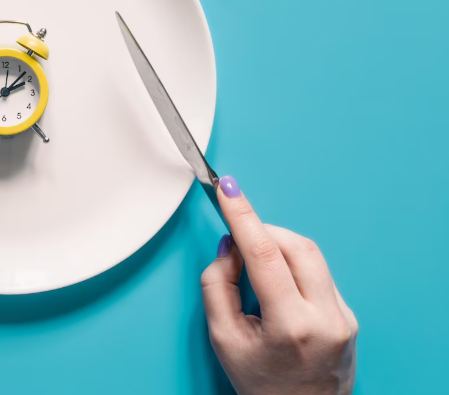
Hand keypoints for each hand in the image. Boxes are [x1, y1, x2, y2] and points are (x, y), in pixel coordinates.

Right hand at [201, 176, 357, 394]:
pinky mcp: (348, 315)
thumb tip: (230, 247)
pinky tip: (275, 286)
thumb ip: (218, 286)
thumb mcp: (223, 339)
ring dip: (278, 246)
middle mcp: (326, 317)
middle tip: (237, 238)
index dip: (243, 216)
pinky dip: (292, 266)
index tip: (228, 190)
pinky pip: (318, 273)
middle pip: (295, 246)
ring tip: (253, 265)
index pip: (265, 254)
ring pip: (310, 254)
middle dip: (263, 231)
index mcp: (291, 325)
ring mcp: (343, 316)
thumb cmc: (260, 384)